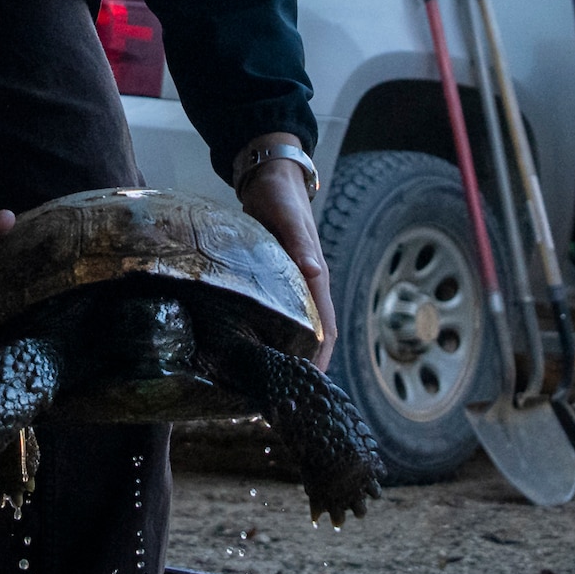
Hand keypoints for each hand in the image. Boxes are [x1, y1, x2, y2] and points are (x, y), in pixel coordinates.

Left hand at [236, 146, 336, 370]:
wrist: (269, 176)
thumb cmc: (280, 197)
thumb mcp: (288, 219)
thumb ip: (300, 244)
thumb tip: (313, 271)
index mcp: (315, 278)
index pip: (325, 328)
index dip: (320, 359)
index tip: (308, 388)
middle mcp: (307, 286)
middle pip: (312, 335)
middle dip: (303, 366)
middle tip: (281, 398)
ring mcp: (292, 284)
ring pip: (295, 327)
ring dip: (286, 353)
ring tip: (263, 383)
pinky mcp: (275, 280)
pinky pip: (277, 314)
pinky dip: (270, 334)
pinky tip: (249, 348)